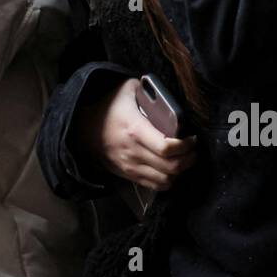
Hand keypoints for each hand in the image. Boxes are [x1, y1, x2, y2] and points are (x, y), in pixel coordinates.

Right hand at [77, 78, 197, 190]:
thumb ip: (148, 89)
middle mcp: (133, 152)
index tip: (192, 138)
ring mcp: (130, 166)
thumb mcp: (126, 89)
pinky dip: (168, 180)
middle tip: (193, 149)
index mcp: (135, 130)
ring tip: (184, 159)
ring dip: (180, 171)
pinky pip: (155, 186)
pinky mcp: (128, 175)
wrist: (83, 128)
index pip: (167, 148)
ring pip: (166, 181)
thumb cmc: (108, 107)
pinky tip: (170, 168)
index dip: (186, 146)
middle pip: (171, 168)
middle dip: (189, 159)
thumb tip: (168, 92)